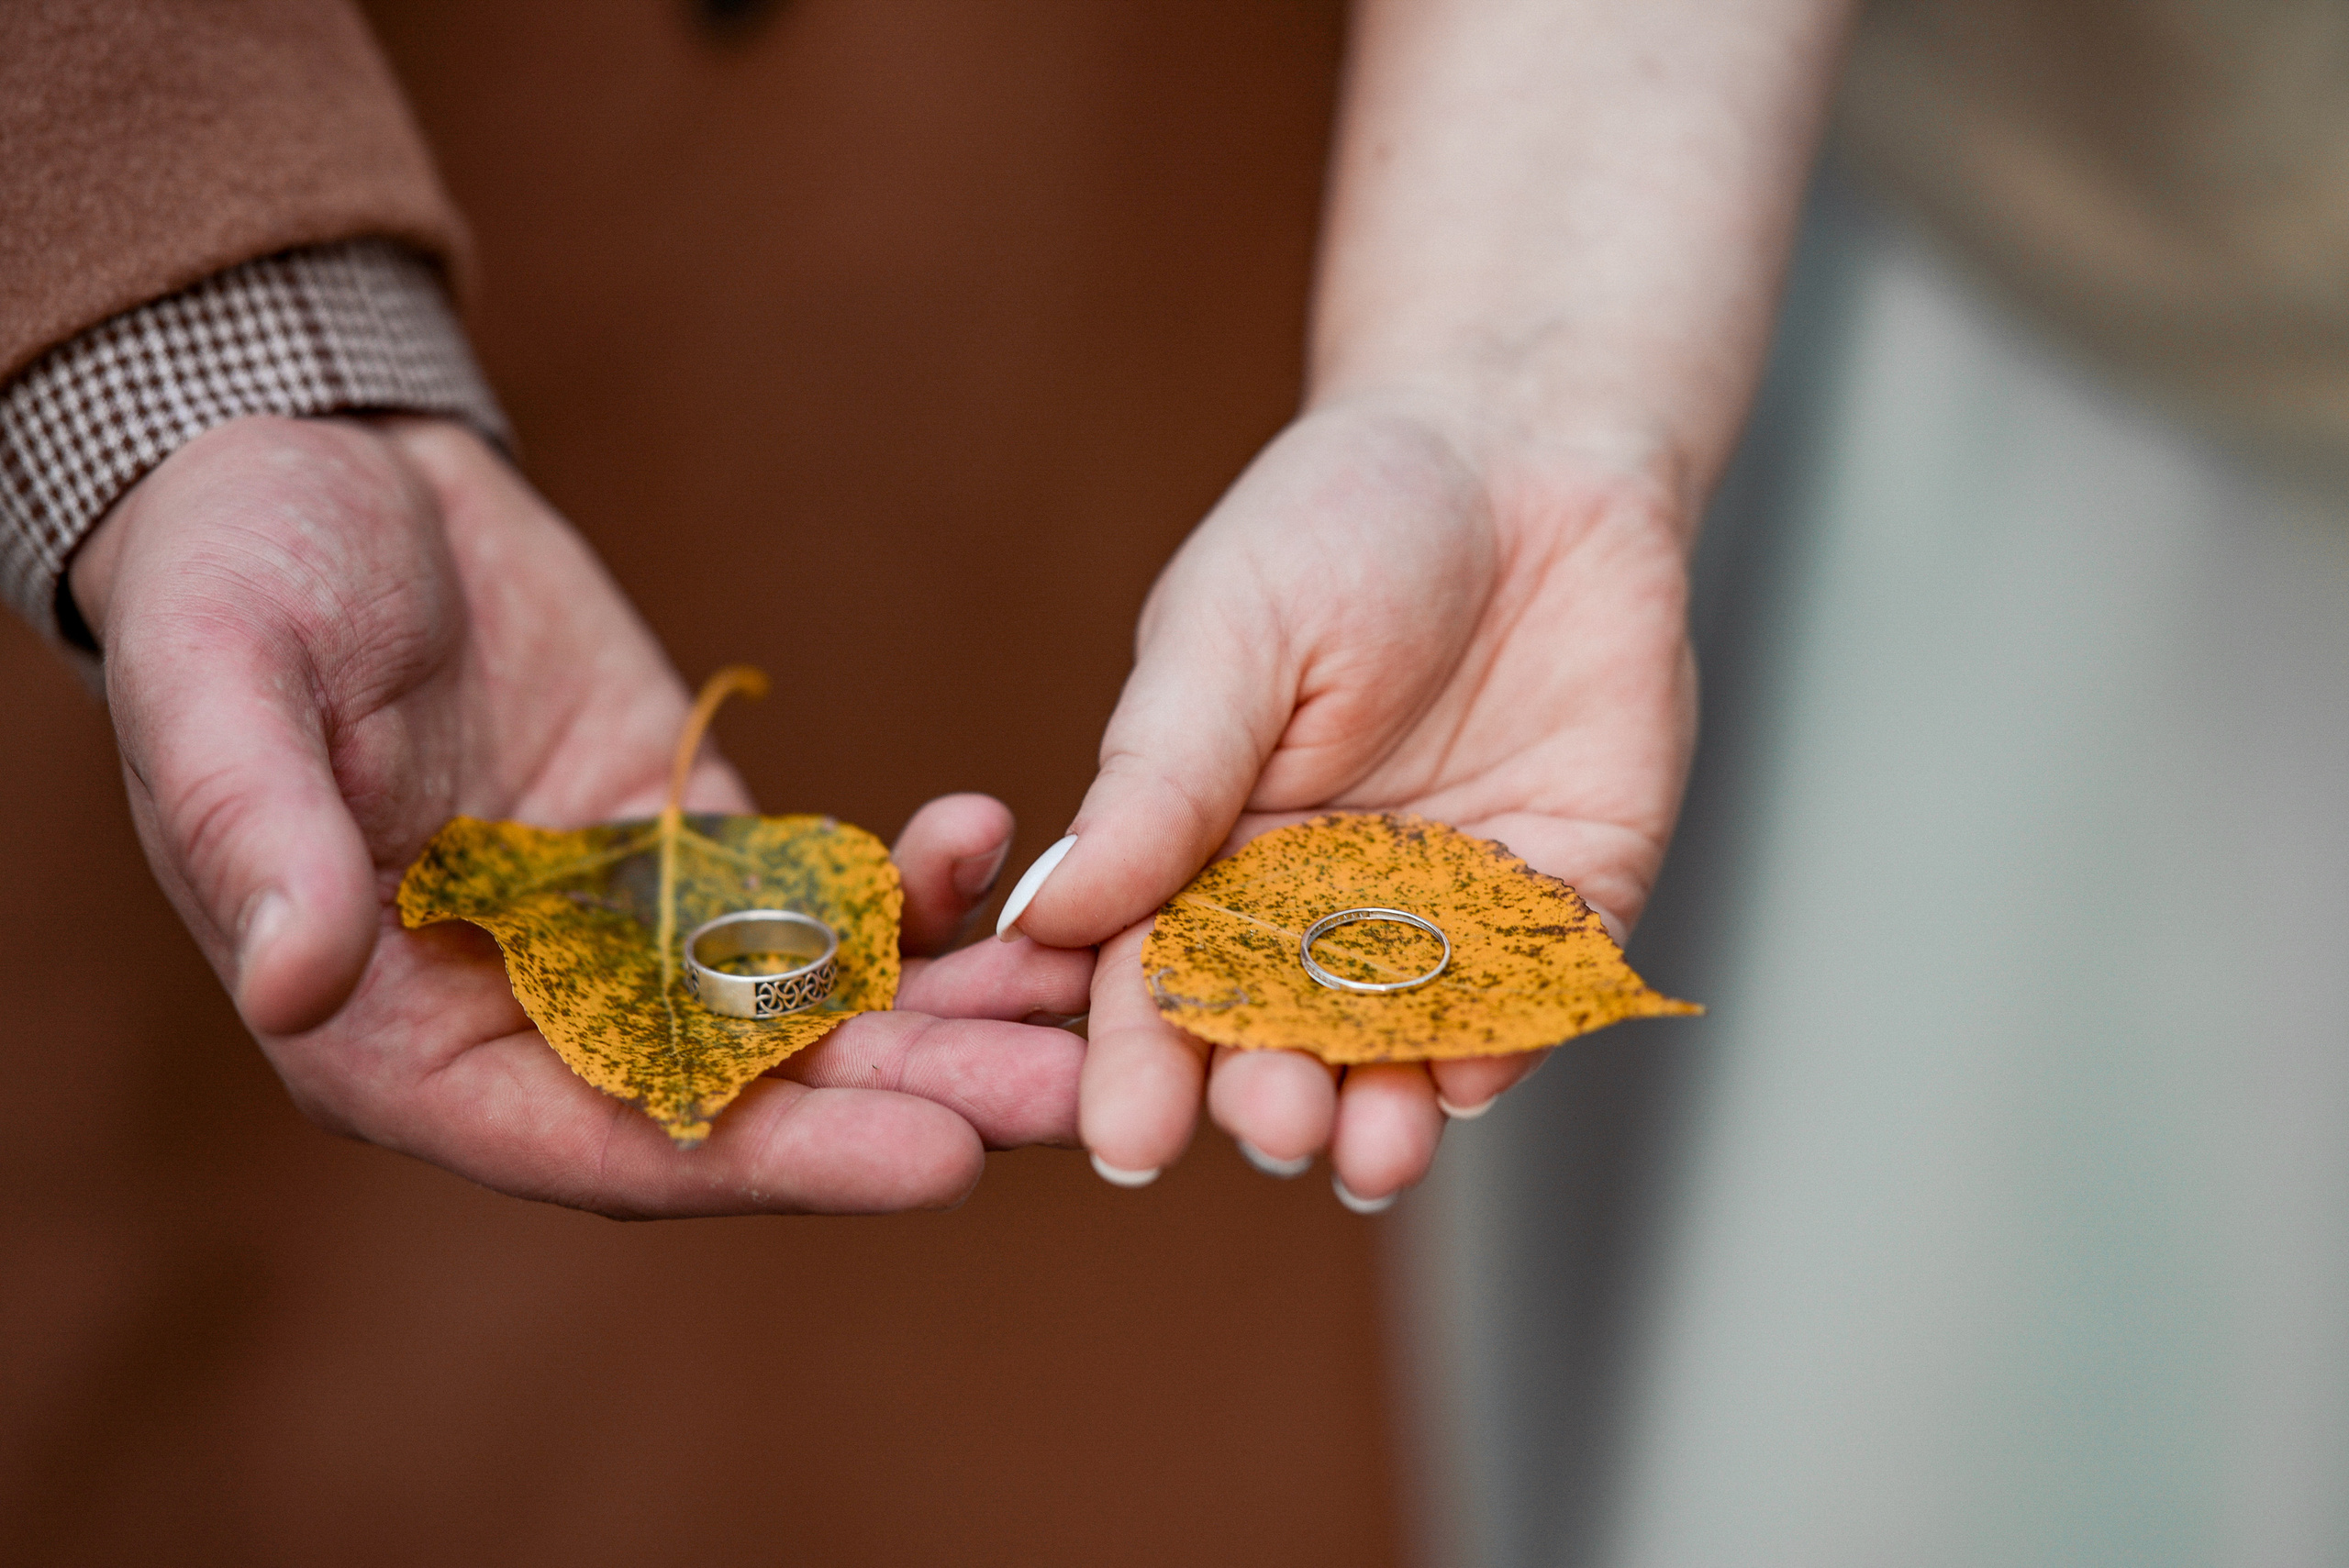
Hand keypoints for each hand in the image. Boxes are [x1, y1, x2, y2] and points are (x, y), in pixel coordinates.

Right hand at [72, 414, 1088, 1215]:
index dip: (780, 1163)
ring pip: (808, 1004)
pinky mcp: (689, 844)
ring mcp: (625, 930)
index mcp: (405, 1036)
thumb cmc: (232, 577)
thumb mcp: (221, 684)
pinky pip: (814, 890)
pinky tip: (996, 843)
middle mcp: (531, 1011)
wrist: (315, 462)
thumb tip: (298, 980)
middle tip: (1082, 1098)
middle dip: (916, 1099)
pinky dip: (907, 886)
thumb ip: (254, 832)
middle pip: (751, 1093)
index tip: (942, 1166)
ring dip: (949, 1010)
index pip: (614, 1141)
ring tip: (1095, 992)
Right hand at [999, 397, 1693, 1205]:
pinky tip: (1477, 1072)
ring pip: (1408, 1041)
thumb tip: (1044, 916)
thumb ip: (1156, 780)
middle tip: (1269, 1117)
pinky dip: (1513, 1037)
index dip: (1139, 1065)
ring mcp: (1449, 902)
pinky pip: (1539, 988)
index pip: (1160, 983)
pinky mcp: (1568, 884)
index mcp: (1211, 850)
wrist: (1528, 441)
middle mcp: (1323, 901)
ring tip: (1371, 1148)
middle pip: (1283, 1034)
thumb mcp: (1227, 633)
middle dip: (1270, 1091)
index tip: (1125, 1140)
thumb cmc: (1344, 516)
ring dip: (1389, 1104)